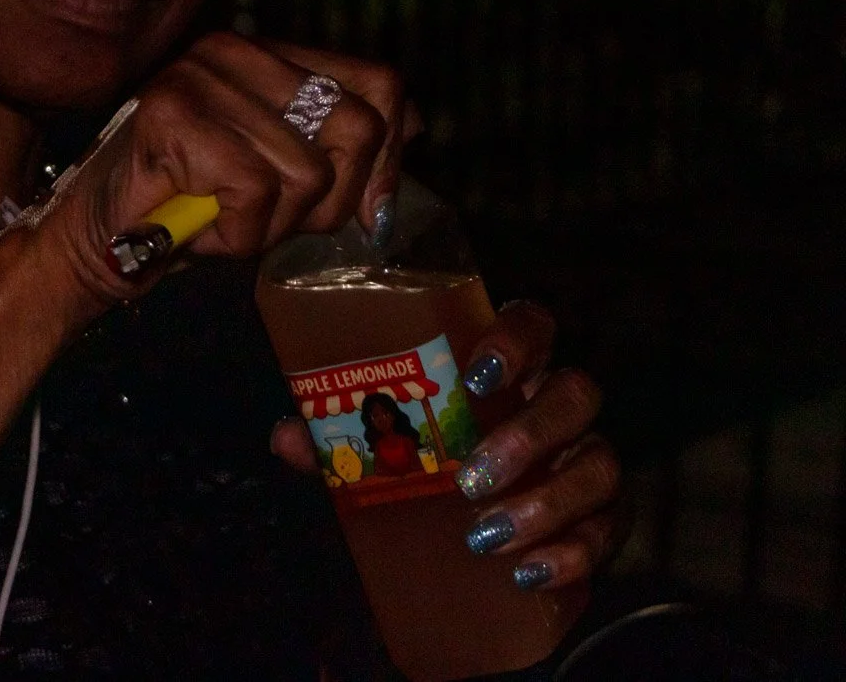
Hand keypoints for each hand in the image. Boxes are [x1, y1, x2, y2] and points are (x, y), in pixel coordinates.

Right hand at [22, 32, 414, 312]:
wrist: (97, 244)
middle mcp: (236, 50)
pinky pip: (254, 192)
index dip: (390, 155)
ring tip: (221, 221)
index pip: (379, 82)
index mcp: (268, 55)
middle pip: (357, 128)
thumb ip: (336, 146)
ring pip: (306, 174)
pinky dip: (234, 233)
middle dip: (329, 203)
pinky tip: (198, 226)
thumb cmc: (189, 212)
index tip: (370, 211)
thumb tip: (414, 126)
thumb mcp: (280, 176)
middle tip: (272, 222)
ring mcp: (201, 76)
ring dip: (269, 226)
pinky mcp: (172, 114)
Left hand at [270, 301, 626, 590]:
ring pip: (600, 465)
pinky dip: (573, 554)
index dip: (516, 341)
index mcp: (507, 367)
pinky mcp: (603, 518)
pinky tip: (529, 572)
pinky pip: (610, 530)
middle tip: (471, 480)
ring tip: (487, 538)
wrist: (477, 528)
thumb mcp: (383, 443)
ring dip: (546, 503)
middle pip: (576, 395)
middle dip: (529, 437)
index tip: (478, 376)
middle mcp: (557, 403)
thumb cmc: (428, 458)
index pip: (533, 324)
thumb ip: (339, 434)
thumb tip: (286, 437)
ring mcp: (587, 458)